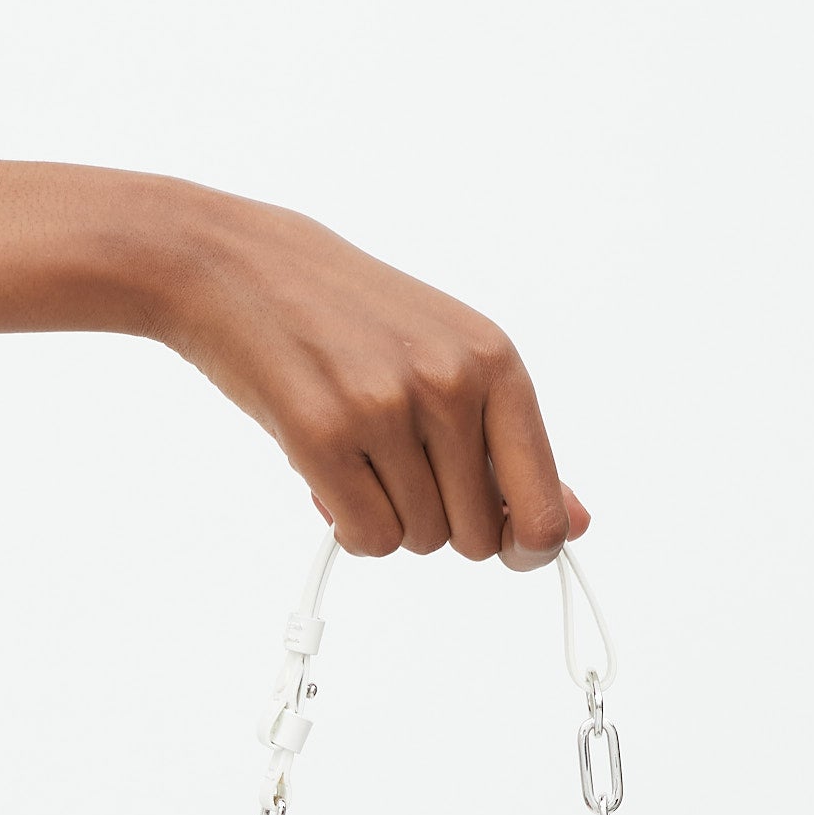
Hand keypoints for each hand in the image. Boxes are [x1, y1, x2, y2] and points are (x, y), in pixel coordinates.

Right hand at [146, 185, 588, 570]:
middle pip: (478, 538)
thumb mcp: (450, 358)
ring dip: (390, 518)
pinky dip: (349, 527)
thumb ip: (511, 445)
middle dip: (443, 524)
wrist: (240, 267)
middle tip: (403, 471)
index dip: (528, 546)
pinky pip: (368, 540)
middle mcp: (448, 383)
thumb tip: (573, 527)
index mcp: (494, 361)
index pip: (541, 505)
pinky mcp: (322, 436)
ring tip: (360, 454)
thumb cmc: (350, 317)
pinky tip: (331, 476)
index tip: (510, 546)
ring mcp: (385, 409)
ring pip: (419, 542)